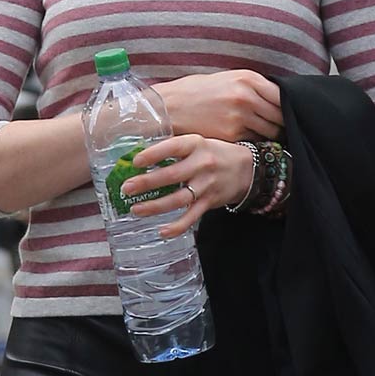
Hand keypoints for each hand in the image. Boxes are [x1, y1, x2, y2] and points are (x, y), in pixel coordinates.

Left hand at [123, 134, 257, 235]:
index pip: (173, 147)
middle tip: (127, 189)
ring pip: (178, 199)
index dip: (154, 154)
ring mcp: (207, 185)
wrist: (247, 170)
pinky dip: (177, 227)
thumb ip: (174, 149)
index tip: (135, 161)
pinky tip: (162, 231)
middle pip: (172, 175)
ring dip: (155, 206)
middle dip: (147, 183)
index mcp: (196, 145)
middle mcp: (202, 164)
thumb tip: (139, 157)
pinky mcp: (210, 202)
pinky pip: (192, 217)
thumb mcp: (198, 144)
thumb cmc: (215, 154)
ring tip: (136, 209)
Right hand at [154, 69, 281, 142]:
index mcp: (248, 78)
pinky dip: (256, 143)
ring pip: (271, 131)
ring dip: (272, 136)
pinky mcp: (232, 134)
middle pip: (280, 115)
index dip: (289, 107)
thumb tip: (278, 100)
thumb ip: (253, 87)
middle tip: (282, 128)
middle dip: (283, 123)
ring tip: (266, 136)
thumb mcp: (228, 79)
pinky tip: (250, 141)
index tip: (289, 114)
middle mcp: (247, 96)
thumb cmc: (198, 92)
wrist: (170, 107)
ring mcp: (240, 116)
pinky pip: (255, 141)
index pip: (283, 96)